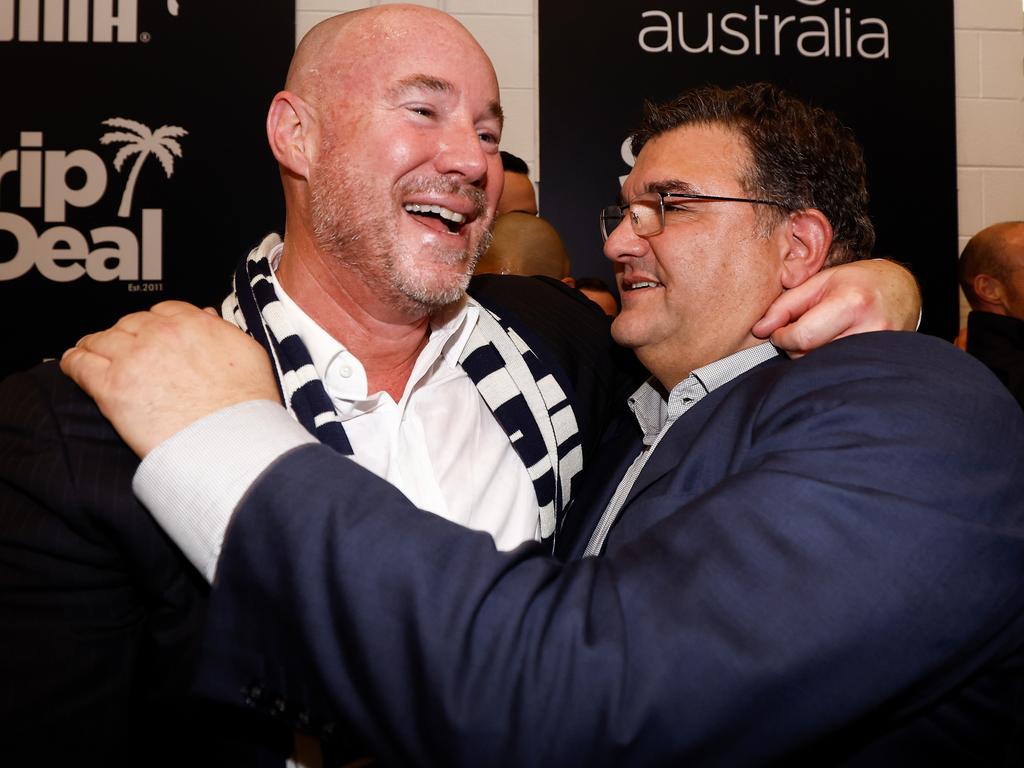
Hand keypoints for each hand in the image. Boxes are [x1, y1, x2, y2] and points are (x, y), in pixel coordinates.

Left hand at [60, 301, 278, 457]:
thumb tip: (207, 317)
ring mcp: (133, 358)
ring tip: (91, 354)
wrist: (232, 441)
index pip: (164, 311)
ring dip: (97, 346)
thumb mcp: (250, 354)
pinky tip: (74, 366)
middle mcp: (161, 334)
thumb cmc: (247, 406)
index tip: (152, 335)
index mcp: (194, 324)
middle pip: (130, 323)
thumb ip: (225, 331)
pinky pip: (80, 364)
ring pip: (101, 340)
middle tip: (124, 351)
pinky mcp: (112, 387)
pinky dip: (74, 362)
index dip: (156, 324)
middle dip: (127, 335)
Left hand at [753, 259, 920, 357]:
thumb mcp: (820, 283)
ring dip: (810, 355)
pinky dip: (825, 361)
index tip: (778, 332)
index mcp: (852, 303)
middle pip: (810, 355)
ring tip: (821, 334)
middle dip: (795, 346)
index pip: (803, 336)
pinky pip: (837, 370)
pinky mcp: (879, 362)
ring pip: (822, 366)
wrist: (901, 291)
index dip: (782, 337)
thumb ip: (786, 305)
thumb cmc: (858, 282)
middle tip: (801, 329)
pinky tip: (831, 345)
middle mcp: (870, 328)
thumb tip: (759, 329)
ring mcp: (878, 350)